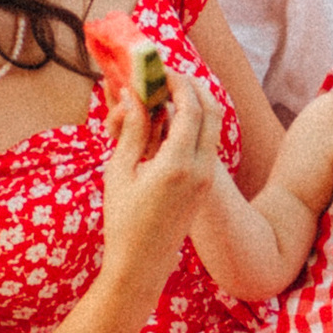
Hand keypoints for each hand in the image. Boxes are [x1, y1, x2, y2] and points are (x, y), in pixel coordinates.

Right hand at [98, 75, 220, 297]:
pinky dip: (194, 123)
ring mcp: (208, 176)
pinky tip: (167, 122)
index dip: (176, 82)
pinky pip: (207, 141)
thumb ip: (131, 130)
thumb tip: (133, 94)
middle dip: (192, 86)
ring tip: (166, 95)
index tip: (159, 69)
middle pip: (211, 109)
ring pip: (213, 124)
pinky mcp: (207, 183)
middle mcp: (201, 168)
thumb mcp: (119, 172)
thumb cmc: (123, 220)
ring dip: (195, 103)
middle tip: (168, 75)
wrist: (143, 264)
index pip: (189, 107)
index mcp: (177, 164)